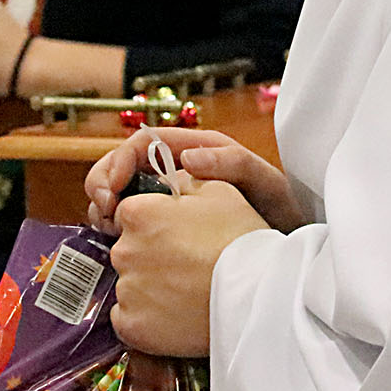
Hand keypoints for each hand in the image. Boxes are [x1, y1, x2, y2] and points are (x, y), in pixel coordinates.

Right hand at [86, 128, 304, 234]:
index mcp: (192, 151)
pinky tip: (121, 246)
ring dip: (104, 209)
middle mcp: (175, 172)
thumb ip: (232, 163)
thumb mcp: (263, 181)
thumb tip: (188, 158)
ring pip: (121, 196)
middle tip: (104, 212)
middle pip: (121, 167)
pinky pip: (131, 224)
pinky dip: (118, 231)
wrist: (288, 245)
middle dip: (102, 185)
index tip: (113, 189)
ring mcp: (168, 200)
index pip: (141, 145)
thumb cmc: (281, 207)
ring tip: (109, 230)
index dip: (118, 161)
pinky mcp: (165, 227)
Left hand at [110, 180, 269, 356]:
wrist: (255, 294)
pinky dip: (145, 319)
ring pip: (129, 286)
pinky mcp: (133, 326)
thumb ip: (180, 182)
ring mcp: (127, 291)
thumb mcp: (217, 190)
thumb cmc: (240, 239)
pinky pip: (128, 319)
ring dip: (149, 289)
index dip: (153, 224)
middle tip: (185, 265)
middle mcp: (124, 250)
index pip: (128, 216)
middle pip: (127, 251)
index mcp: (138, 214)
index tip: (173, 236)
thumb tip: (166, 182)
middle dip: (149, 256)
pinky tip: (174, 314)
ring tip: (186, 292)